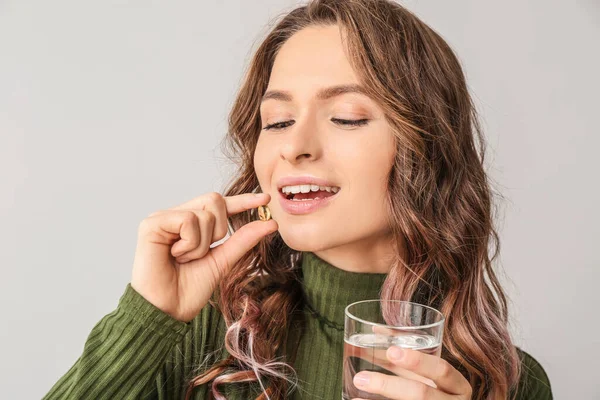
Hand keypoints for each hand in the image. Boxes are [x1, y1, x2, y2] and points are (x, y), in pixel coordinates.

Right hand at [131, 192, 276, 322]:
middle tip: (201, 254)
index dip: (243, 200)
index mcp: (191, 224)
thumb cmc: (188, 290)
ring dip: (202, 244)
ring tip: (184, 259)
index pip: (220, 204)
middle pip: (214, 200)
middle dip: (218, 230)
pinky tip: (175, 255)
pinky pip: (187, 220)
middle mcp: (176, 216)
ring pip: (204, 213)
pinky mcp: (151, 224)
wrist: (168, 311)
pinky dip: (190, 243)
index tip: (266, 199)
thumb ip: (243, 240)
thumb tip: (270, 223)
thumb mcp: (222, 261)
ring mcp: (163, 218)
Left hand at [351, 346, 471, 399]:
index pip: (442, 370)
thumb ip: (410, 354)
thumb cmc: (437, 389)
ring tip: (357, 387)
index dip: (418, 361)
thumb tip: (376, 330)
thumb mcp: (430, 373)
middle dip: (389, 386)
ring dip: (379, 397)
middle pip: (421, 394)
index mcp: (457, 386)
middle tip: (360, 378)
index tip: (392, 351)